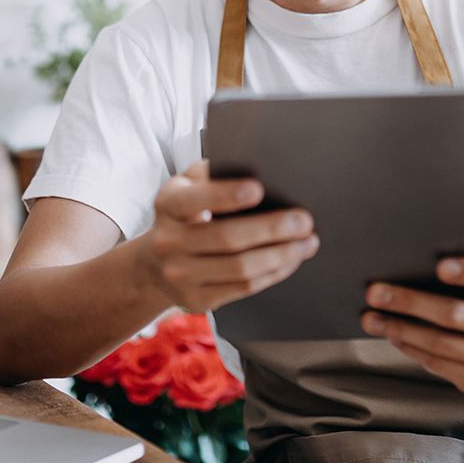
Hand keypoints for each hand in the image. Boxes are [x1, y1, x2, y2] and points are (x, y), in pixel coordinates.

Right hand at [140, 160, 318, 312]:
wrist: (155, 263)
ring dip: (281, 255)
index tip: (259, 189)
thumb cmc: (187, 212)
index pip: (196, 199)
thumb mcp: (190, 186)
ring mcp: (179, 275)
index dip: (226, 195)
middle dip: (271, 229)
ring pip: (239, 268)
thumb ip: (215, 173)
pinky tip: (292, 260)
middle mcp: (168, 241)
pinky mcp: (196, 299)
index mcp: (168, 203)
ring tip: (308, 242)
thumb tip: (261, 163)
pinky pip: (242, 288)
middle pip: (226, 237)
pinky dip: (273, 273)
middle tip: (304, 220)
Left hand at [360, 257, 463, 393]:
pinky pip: (438, 364)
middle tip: (375, 292)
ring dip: (400, 329)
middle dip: (410, 302)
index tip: (439, 267)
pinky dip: (410, 348)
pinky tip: (393, 334)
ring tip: (372, 317)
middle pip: (456, 314)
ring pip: (440, 344)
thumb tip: (414, 263)